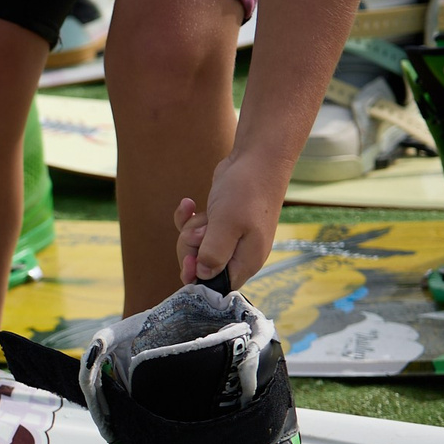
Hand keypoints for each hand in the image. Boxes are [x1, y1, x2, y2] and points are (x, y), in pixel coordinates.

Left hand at [175, 153, 287, 288]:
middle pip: (201, 266)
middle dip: (191, 248)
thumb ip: (213, 254)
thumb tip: (202, 276)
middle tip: (200, 230)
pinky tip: (188, 203)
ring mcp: (229, 236)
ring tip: (203, 215)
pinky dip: (187, 218)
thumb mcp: (226, 225)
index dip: (199, 277)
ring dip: (191, 230)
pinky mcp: (219, 221)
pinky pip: (194, 228)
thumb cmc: (245, 191)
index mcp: (246, 260)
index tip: (191, 259)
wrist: (256, 158)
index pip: (218, 285)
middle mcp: (238, 252)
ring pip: (195, 246)